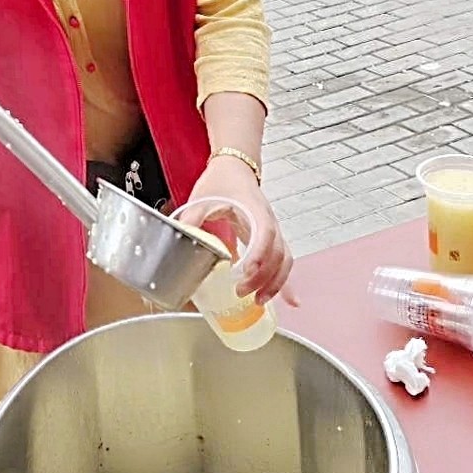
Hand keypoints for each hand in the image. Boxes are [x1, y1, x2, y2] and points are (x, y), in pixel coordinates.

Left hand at [186, 156, 296, 307]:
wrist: (235, 170)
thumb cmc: (223, 181)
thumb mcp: (203, 196)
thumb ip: (192, 217)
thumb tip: (182, 236)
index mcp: (254, 209)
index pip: (264, 233)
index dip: (259, 254)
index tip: (246, 271)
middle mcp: (269, 222)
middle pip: (278, 253)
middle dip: (263, 277)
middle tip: (241, 292)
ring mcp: (273, 232)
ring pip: (284, 261)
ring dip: (275, 283)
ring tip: (259, 301)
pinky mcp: (271, 241)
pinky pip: (283, 263)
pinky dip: (286, 283)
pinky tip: (291, 302)